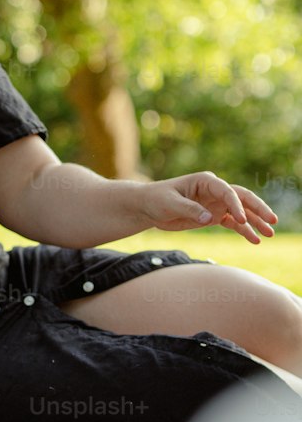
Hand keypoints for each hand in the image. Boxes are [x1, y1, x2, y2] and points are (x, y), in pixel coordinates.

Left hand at [139, 173, 276, 245]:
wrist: (148, 207)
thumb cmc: (157, 199)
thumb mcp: (170, 203)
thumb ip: (189, 209)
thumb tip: (208, 218)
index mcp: (205, 181)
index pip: (227, 191)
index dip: (236, 204)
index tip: (241, 218)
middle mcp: (215, 191)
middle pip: (242, 198)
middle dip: (258, 209)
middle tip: (272, 220)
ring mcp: (216, 204)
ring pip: (241, 212)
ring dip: (256, 222)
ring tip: (269, 234)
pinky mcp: (213, 216)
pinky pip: (233, 223)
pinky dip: (244, 231)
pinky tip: (255, 240)